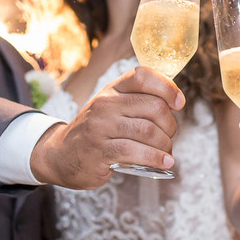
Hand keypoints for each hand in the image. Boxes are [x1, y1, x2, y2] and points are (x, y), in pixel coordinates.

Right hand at [30, 66, 183, 188]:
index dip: (167, 87)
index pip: (142, 76)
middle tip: (169, 136)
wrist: (60, 155)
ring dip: (165, 145)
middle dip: (170, 125)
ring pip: (148, 131)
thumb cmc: (96, 132)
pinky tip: (163, 163)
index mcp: (111, 90)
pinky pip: (135, 152)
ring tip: (166, 153)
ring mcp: (100, 127)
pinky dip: (155, 159)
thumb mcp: (111, 108)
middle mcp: (105, 104)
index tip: (179, 103)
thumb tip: (175, 103)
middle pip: (153, 107)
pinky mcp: (99, 151)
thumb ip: (136, 101)